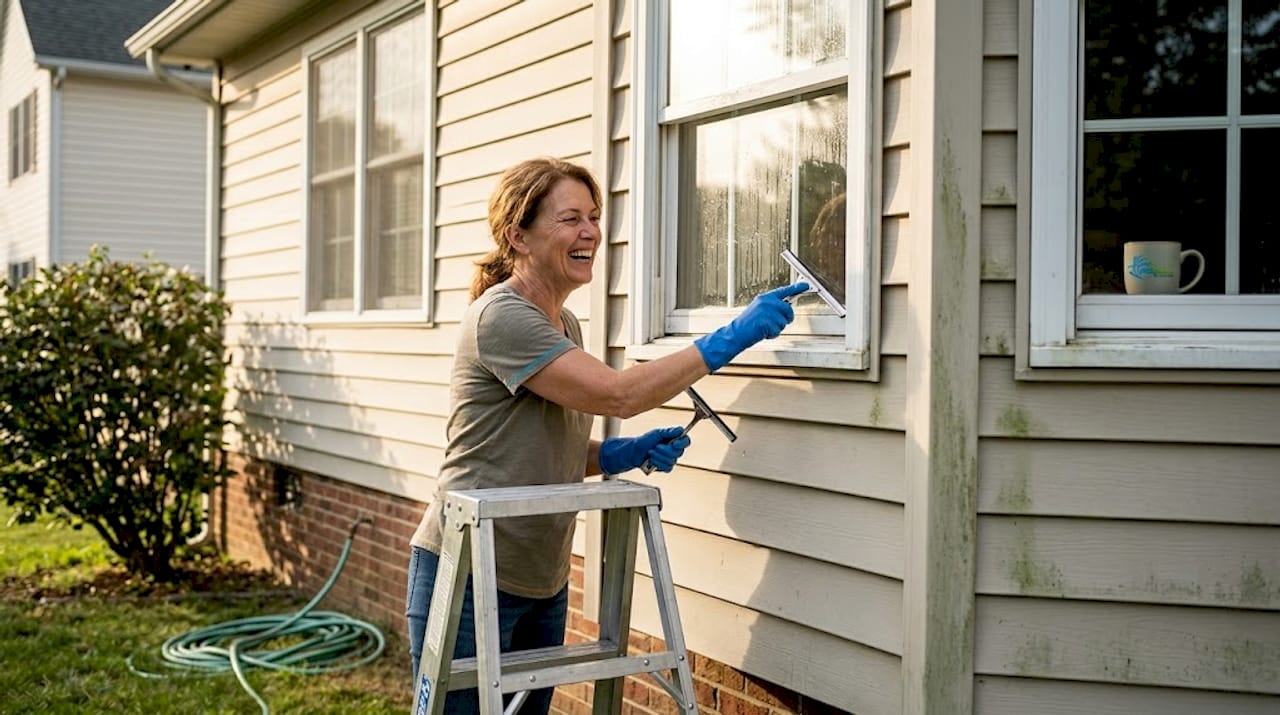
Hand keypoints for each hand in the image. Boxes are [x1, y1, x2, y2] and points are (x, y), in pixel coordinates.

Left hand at [598, 426, 690, 474]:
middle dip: (665, 450)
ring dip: (659, 456)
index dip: (682, 443)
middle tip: (656, 447)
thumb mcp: (656, 433)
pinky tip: (651, 460)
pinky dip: (658, 463)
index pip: (686, 441)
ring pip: (672, 461)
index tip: (674, 443)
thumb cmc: (645, 441)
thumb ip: (669, 432)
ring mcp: (671, 459)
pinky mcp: (665, 467)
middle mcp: (674, 450)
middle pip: (679, 452)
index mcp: (674, 439)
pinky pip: (667, 468)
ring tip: (651, 453)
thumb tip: (680, 429)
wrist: (634, 452)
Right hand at [694, 281, 808, 371]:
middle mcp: (767, 302)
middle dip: (785, 318)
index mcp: (765, 298)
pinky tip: (762, 332)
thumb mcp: (759, 310)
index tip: (806, 285)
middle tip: (773, 323)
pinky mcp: (768, 321)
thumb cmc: (747, 324)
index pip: (784, 291)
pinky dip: (772, 334)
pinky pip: (778, 330)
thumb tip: (787, 307)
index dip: (797, 288)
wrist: (736, 333)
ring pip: (784, 322)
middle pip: (788, 309)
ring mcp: (768, 312)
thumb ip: (773, 306)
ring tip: (764, 327)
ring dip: (776, 328)